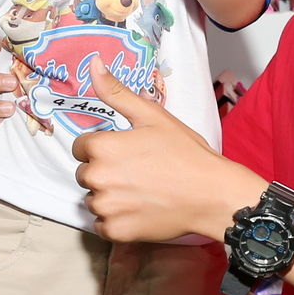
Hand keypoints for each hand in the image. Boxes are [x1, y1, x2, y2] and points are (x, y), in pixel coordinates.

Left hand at [72, 59, 263, 241]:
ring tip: (141, 191)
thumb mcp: (152, 116)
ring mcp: (105, 207)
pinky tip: (140, 209)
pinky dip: (116, 220)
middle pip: (85, 174)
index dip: (103, 148)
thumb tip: (93, 63)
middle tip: (138, 172)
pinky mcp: (115, 231)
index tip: (127, 153)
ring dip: (109, 197)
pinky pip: (102, 225)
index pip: (81, 147)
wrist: (212, 194)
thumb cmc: (185, 154)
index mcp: (102, 147)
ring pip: (93, 200)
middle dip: (105, 172)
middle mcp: (97, 177)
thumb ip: (116, 92)